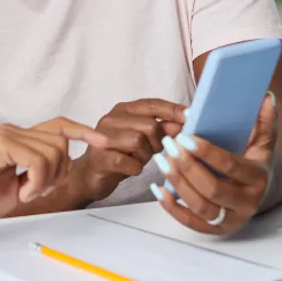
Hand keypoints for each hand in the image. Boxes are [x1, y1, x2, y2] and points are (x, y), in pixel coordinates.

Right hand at [0, 118, 109, 224]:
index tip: (103, 141)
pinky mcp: (1, 145)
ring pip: (53, 152)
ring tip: (26, 192)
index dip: (83, 131)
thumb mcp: (19, 185)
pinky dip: (35, 182)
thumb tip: (62, 171)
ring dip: (46, 180)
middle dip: (60, 171)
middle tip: (38, 190)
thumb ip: (39, 173)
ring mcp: (8, 135)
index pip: (59, 126)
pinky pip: (37, 160)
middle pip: (61, 141)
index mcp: (20, 139)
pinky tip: (21, 191)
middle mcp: (15, 131)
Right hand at [67, 99, 186, 204]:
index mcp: (124, 110)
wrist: (91, 176)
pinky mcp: (99, 157)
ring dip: (144, 155)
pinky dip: (134, 168)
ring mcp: (102, 137)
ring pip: (138, 141)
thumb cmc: (121, 155)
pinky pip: (127, 161)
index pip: (152, 104)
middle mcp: (111, 118)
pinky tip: (131, 169)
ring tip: (138, 159)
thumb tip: (185, 119)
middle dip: (157, 142)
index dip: (172, 110)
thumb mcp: (145, 140)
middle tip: (152, 151)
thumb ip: (163, 128)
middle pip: (149, 125)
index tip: (190, 117)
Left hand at [152, 93, 275, 235]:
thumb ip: (265, 120)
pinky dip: (172, 208)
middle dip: (187, 167)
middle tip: (168, 146)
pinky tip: (158, 189)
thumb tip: (267, 97)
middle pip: (212, 189)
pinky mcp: (215, 229)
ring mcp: (231, 219)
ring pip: (200, 206)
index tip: (185, 137)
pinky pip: (190, 223)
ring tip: (161, 160)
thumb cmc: (255, 161)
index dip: (207, 153)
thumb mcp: (263, 141)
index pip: (231, 166)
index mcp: (258, 178)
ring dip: (177, 184)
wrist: (258, 191)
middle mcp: (247, 203)